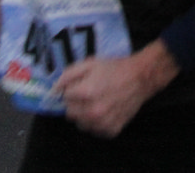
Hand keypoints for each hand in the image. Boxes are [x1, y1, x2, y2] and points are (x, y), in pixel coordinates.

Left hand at [54, 41, 178, 137]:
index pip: (64, 97)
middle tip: (89, 94)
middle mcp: (92, 111)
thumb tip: (54, 90)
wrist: (140, 78)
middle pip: (70, 113)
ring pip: (81, 124)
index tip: (81, 85)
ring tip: (98, 103)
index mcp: (85, 92)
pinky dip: (97, 123)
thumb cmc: (114, 68)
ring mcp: (102, 123)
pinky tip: (106, 111)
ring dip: (85, 115)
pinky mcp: (112, 130)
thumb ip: (68, 75)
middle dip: (76, 103)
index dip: (72, 89)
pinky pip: (95, 131)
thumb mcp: (89, 64)